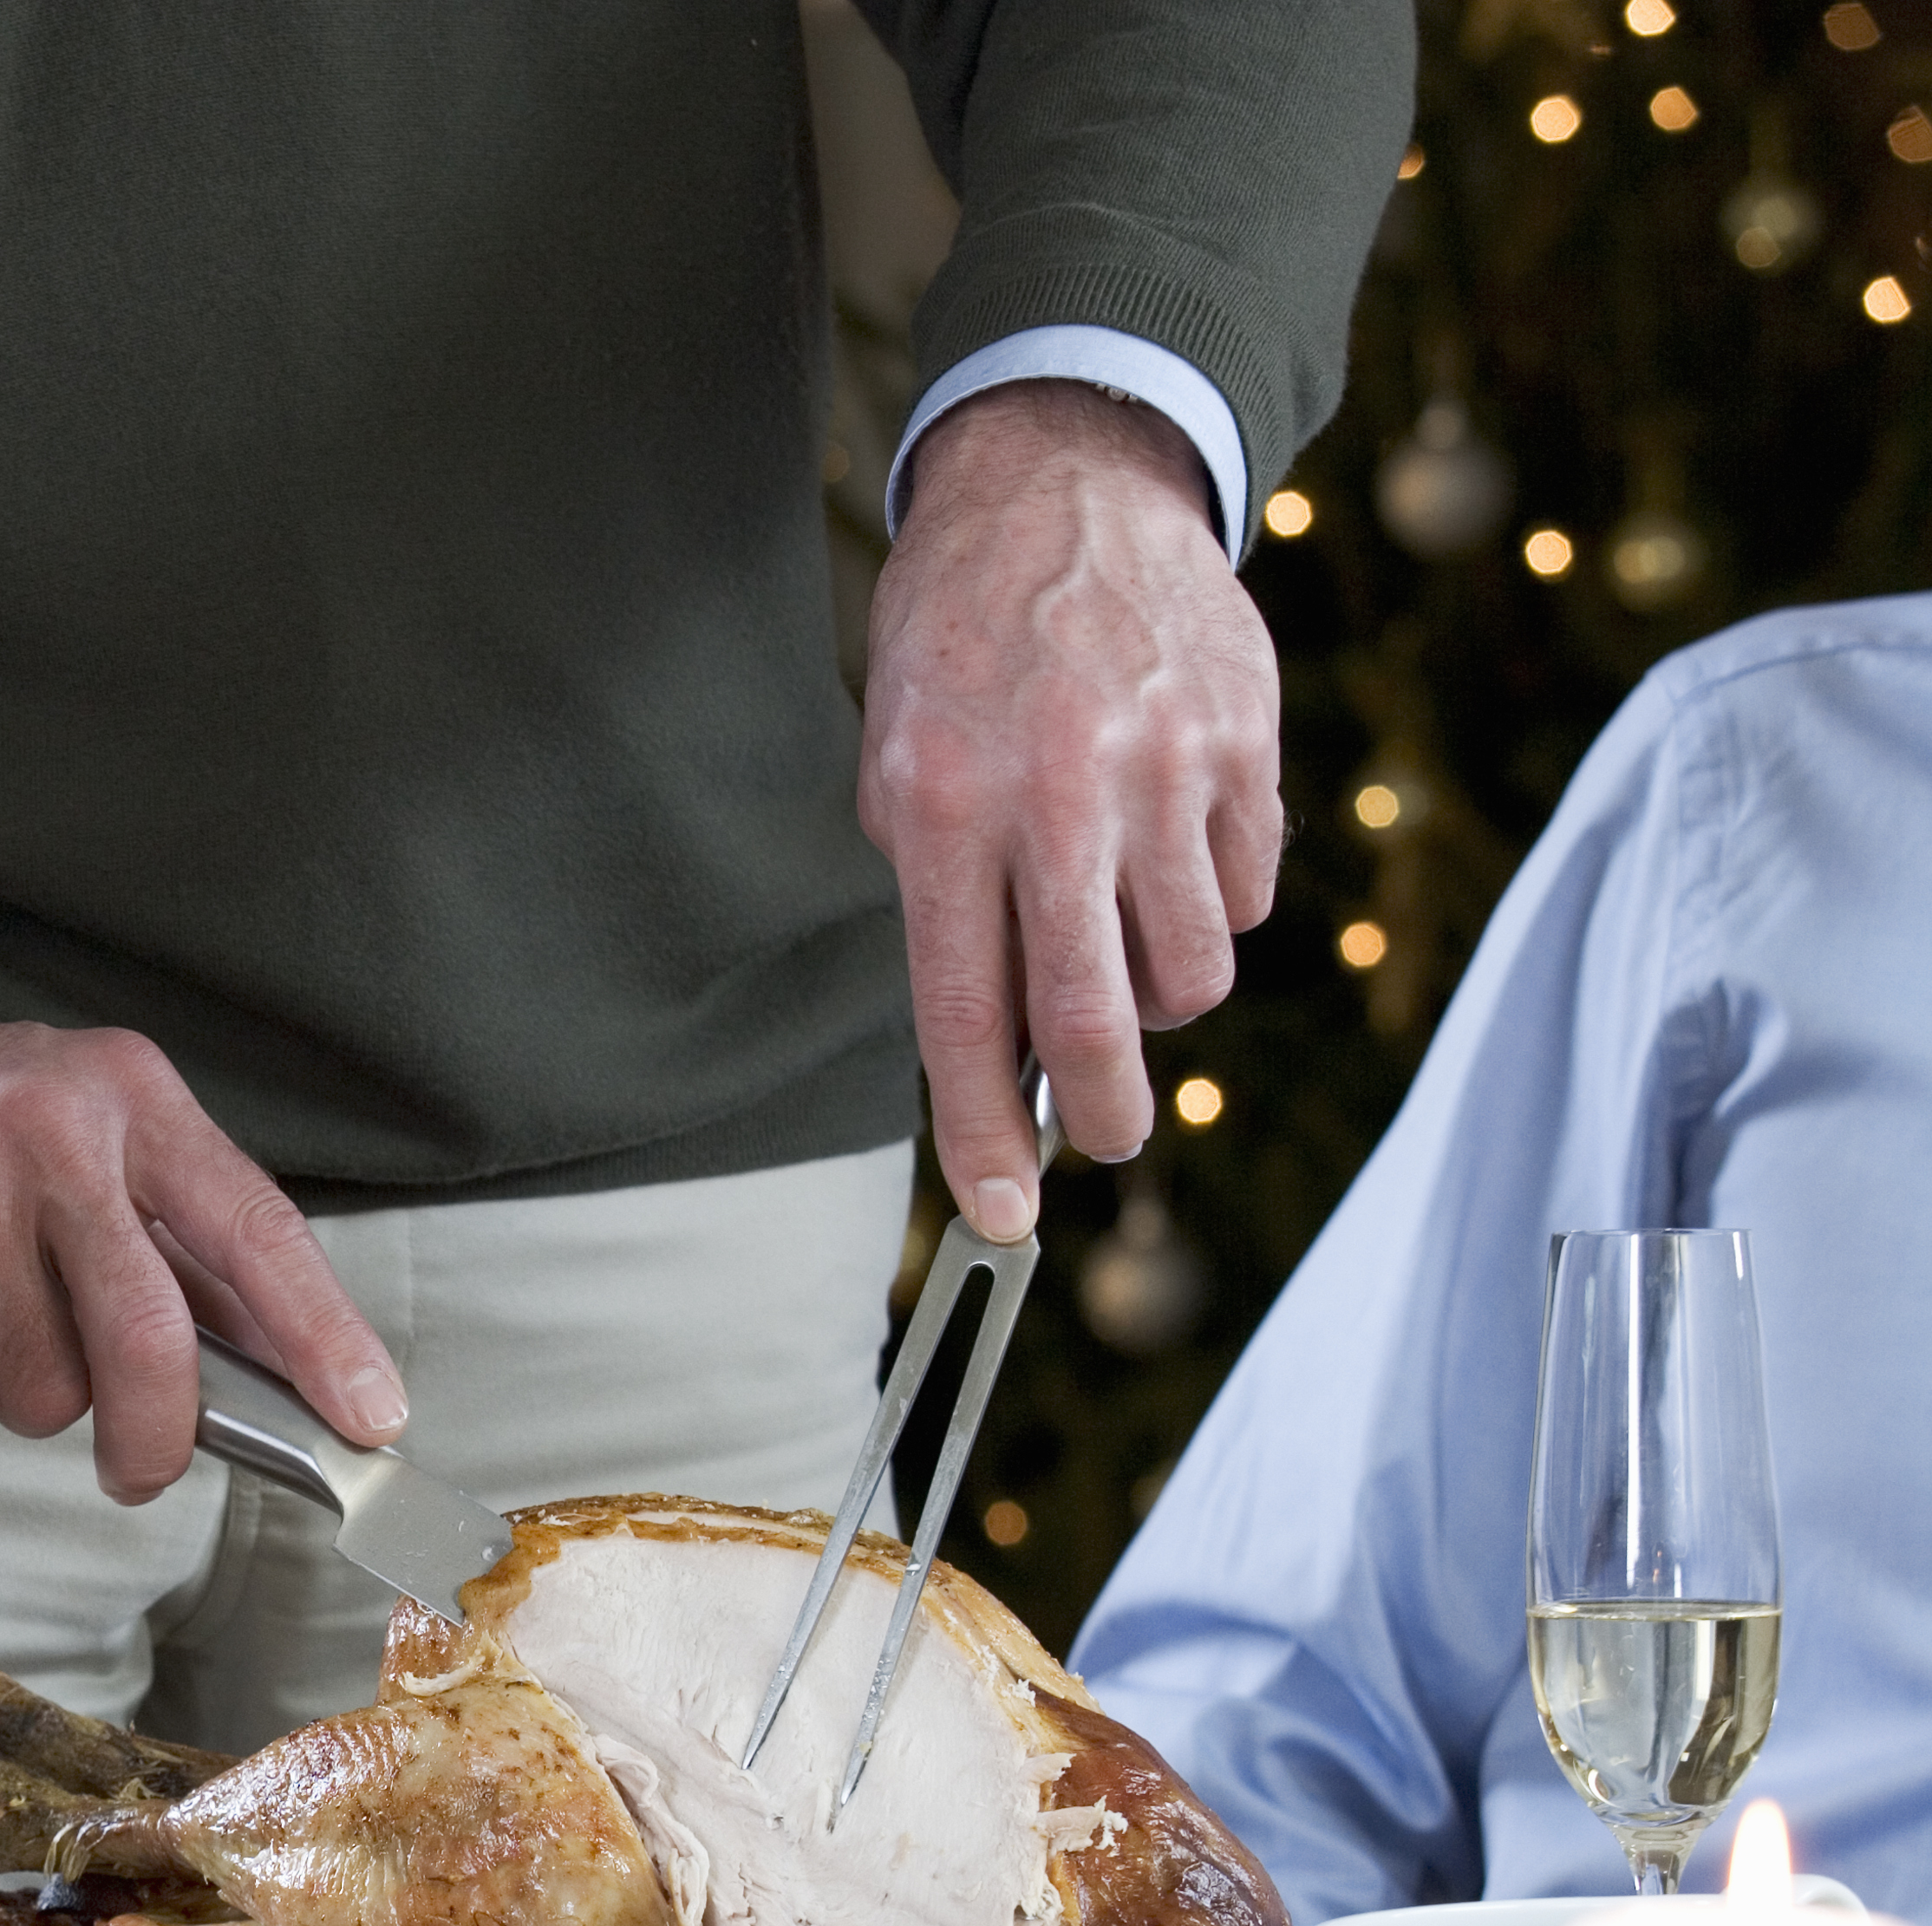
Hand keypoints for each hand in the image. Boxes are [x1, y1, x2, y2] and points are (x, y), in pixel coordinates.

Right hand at [0, 1008, 400, 1504]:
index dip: (323, 1336)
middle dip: (157, 1437)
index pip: (255, 1231)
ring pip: (43, 1393)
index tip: (371, 1418)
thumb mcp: (98, 1136)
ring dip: (31, 1397)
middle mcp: (53, 1138)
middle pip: (149, 1344)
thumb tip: (288, 1368)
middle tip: (142, 1469)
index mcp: (134, 1102)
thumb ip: (187, 1246)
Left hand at [858, 380, 1281, 1236]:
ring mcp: (1165, 766)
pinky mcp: (1246, 743)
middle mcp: (1057, 792)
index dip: (982, 1135)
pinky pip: (1244, 892)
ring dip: (1159, 1003)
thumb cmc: (960, 648)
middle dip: (1101, 1114)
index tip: (1002, 1215)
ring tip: (1122, 953)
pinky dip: (1209, 913)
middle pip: (1095, 1017)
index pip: (965, 1014)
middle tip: (1100, 1139)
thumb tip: (996, 1049)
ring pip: (1191, 970)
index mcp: (944, 807)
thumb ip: (941, 899)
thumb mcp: (898, 762)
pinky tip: (1168, 858)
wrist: (1064, 490)